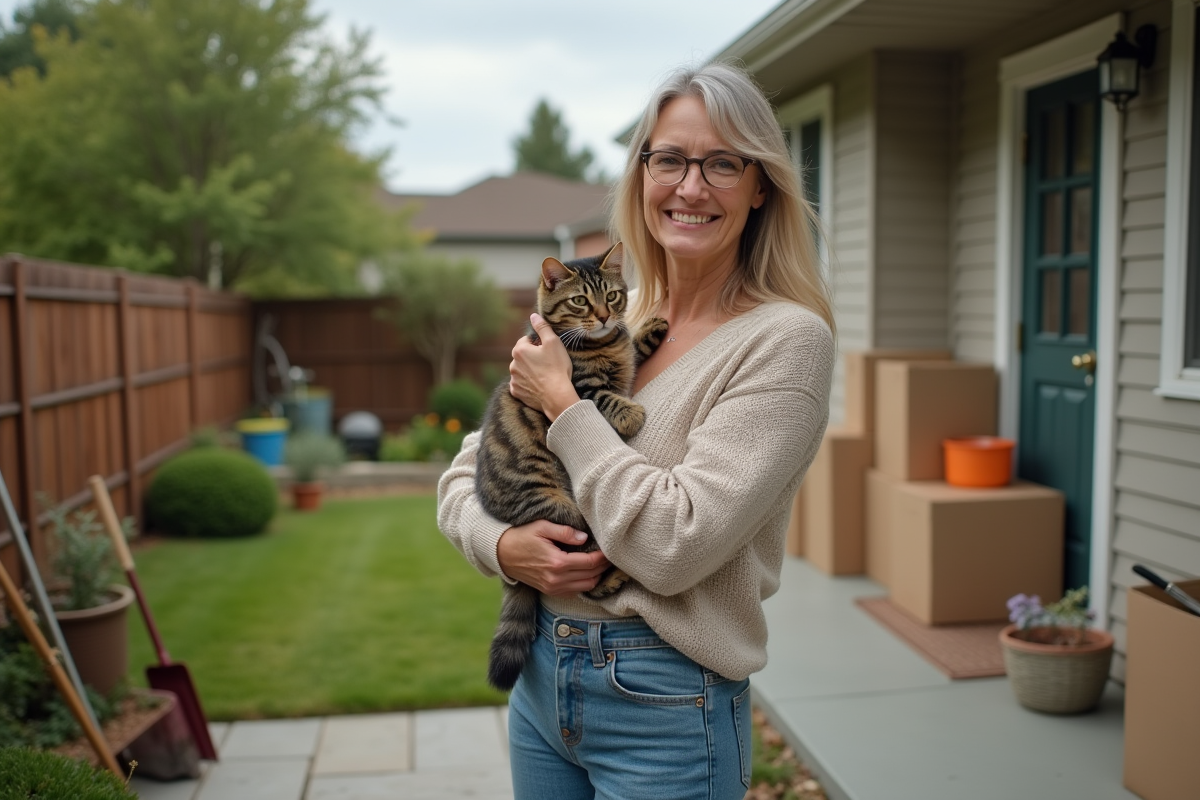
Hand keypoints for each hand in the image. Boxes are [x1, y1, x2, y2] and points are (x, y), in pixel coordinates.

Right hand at [496, 520, 610, 596]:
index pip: (589, 562)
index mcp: (557, 562)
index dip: (602, 557)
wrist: (502, 554)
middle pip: (591, 576)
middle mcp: (556, 579)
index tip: (608, 549)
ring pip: (586, 587)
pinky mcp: (550, 591)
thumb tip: (584, 537)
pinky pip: (574, 592)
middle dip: (603, 567)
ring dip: (596, 576)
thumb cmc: (522, 536)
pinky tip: (587, 572)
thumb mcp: (542, 527)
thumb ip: (565, 532)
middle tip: (609, 556)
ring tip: (601, 564)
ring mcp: (553, 588)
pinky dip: (584, 584)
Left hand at [509, 314, 578, 420]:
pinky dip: (527, 384)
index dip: (538, 345)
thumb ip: (542, 327)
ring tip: (544, 376)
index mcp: (519, 350)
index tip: (548, 352)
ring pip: (521, 370)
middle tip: (548, 364)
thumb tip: (533, 316)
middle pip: (523, 356)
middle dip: (532, 358)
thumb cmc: (556, 367)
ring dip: (529, 371)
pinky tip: (538, 386)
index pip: (526, 341)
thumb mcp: (553, 342)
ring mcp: (513, 379)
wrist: (556, 396)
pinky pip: (520, 384)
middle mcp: (512, 364)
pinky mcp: (516, 392)